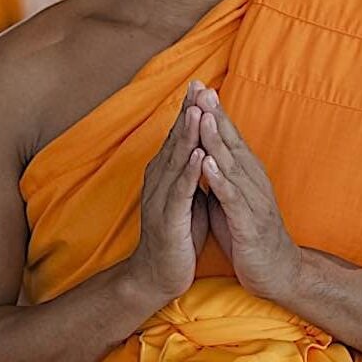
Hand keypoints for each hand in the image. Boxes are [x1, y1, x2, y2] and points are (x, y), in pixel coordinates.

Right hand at [124, 81, 208, 304]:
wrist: (157, 277)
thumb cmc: (177, 237)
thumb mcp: (187, 199)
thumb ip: (191, 176)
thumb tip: (205, 152)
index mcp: (164, 176)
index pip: (177, 137)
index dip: (189, 111)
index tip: (201, 85)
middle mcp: (158, 182)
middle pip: (174, 141)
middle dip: (188, 112)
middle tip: (198, 85)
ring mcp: (160, 200)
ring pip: (175, 161)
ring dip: (187, 136)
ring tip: (198, 110)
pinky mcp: (167, 220)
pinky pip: (179, 192)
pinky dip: (189, 172)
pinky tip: (199, 155)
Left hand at [194, 88, 302, 302]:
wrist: (277, 274)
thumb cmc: (249, 235)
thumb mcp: (230, 199)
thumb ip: (219, 175)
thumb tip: (201, 152)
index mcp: (247, 174)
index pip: (229, 136)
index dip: (214, 112)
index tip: (198, 87)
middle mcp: (253, 181)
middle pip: (232, 142)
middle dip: (215, 115)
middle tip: (201, 89)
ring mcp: (254, 201)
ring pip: (233, 165)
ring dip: (217, 140)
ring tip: (203, 117)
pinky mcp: (250, 223)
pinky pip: (233, 198)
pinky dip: (220, 179)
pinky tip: (207, 164)